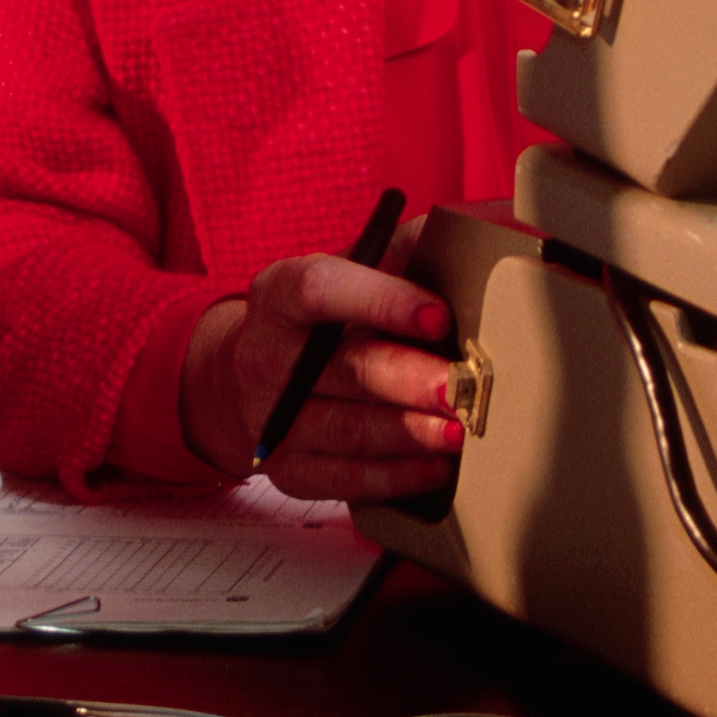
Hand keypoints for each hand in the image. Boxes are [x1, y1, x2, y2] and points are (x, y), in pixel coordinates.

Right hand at [182, 233, 463, 503]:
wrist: (253, 380)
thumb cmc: (320, 321)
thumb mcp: (345, 273)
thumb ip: (397, 252)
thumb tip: (462, 238)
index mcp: (279, 294)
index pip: (321, 290)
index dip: (381, 301)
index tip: (438, 314)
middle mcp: (267, 356)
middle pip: (345, 370)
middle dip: (409, 380)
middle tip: (459, 386)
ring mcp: (273, 419)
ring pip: (348, 430)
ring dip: (410, 432)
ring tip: (459, 431)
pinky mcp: (289, 468)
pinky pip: (343, 479)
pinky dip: (394, 476)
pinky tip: (435, 468)